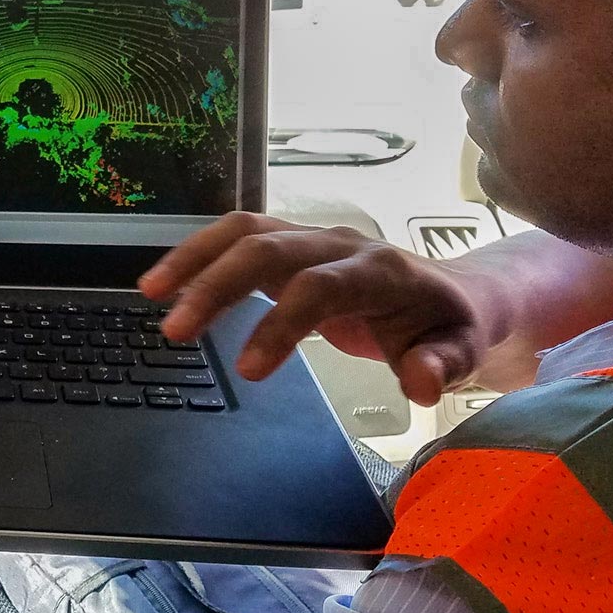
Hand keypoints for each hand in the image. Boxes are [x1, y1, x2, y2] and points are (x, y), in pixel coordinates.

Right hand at [141, 212, 509, 405]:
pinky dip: (199, 255)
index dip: (279, 324)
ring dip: (194, 258)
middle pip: (266, 247)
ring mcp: (311, 238)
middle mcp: (339, 243)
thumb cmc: (449, 327)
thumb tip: (419, 382)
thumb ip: (443, 366)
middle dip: (216, 285)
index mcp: (380, 270)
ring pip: (243, 230)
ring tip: (150, 292)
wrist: (454, 293)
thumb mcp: (462, 351)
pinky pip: (237, 237)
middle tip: (175, 331)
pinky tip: (167, 283)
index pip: (318, 286)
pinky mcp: (289, 245)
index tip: (246, 372)